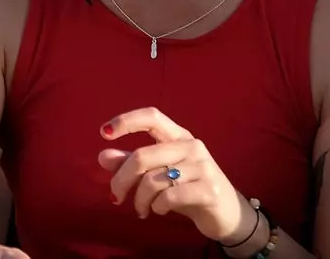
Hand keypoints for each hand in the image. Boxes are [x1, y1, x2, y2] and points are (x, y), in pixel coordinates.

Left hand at [98, 107, 253, 243]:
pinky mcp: (209, 190)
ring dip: (139, 200)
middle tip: (116, 197)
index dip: (127, 120)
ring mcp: (202, 167)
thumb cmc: (188, 188)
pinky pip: (169, 196)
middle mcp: (191, 146)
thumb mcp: (159, 174)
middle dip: (121, 180)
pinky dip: (157, 207)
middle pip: (142, 156)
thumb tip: (103, 156)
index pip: (152, 117)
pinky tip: (159, 210)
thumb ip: (132, 164)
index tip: (104, 132)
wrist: (226, 213)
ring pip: (153, 180)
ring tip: (142, 209)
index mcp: (178, 136)